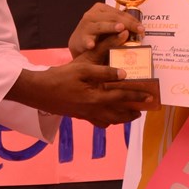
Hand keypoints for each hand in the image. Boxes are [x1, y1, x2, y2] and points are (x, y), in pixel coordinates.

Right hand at [7, 58, 158, 126]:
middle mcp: (93, 110)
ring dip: (122, 118)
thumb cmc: (60, 77)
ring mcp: (86, 115)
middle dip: (132, 113)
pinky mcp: (79, 115)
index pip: (122, 97)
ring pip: (109, 120)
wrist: (39, 91)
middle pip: (119, 115)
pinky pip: (97, 122)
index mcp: (96, 98)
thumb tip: (124, 70)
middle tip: (143, 109)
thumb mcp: (82, 67)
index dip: (137, 96)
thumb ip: (104, 69)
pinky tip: (109, 117)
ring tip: (131, 114)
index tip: (149, 96)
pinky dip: (107, 121)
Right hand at [68, 2, 143, 59]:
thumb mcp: (109, 28)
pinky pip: (86, 40)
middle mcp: (92, 14)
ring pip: (101, 26)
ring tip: (120, 29)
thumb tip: (140, 30)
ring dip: (111, 27)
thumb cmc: (98, 36)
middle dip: (128, 24)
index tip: (142, 28)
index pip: (120, 13)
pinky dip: (89, 42)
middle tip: (139, 30)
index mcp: (100, 9)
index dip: (132, 20)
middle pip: (113, 17)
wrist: (79, 45)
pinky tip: (92, 45)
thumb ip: (121, 26)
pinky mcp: (80, 38)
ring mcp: (86, 26)